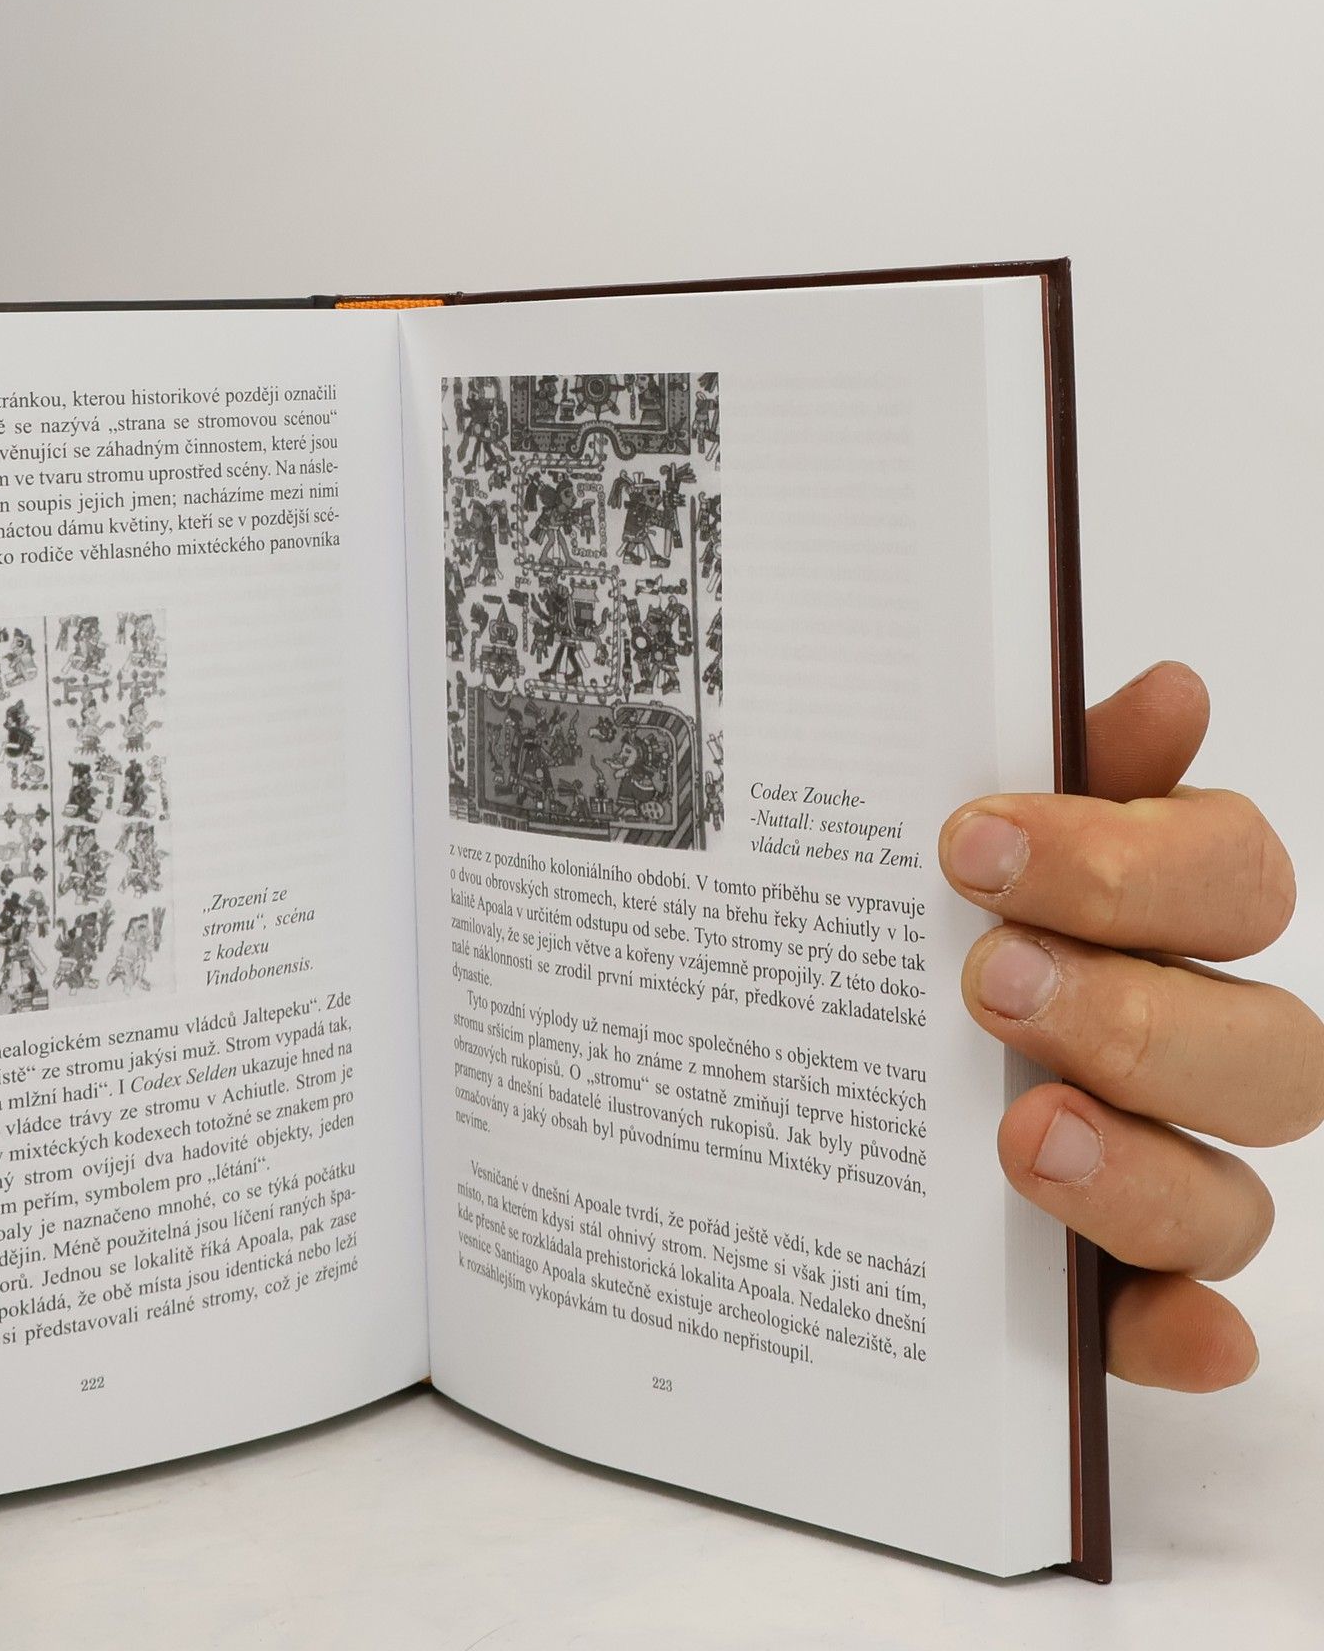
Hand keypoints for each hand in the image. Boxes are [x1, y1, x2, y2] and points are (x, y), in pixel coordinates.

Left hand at [940, 662, 1315, 1389]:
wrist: (754, 1064)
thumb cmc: (874, 920)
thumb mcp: (922, 835)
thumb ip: (1042, 767)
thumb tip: (1170, 692)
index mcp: (1152, 916)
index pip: (1232, 873)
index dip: (1127, 860)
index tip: (971, 843)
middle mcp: (1180, 1044)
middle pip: (1267, 1046)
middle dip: (1131, 1010)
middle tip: (985, 980)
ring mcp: (1154, 1172)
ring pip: (1233, 1193)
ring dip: (1144, 1167)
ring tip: (1022, 1132)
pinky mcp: (1104, 1289)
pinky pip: (1179, 1322)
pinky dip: (1183, 1330)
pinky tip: (1166, 1328)